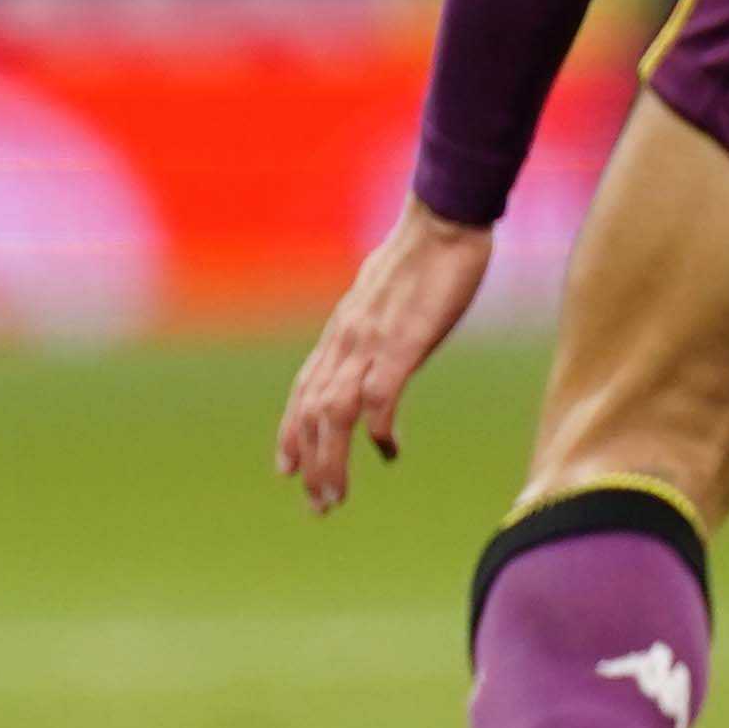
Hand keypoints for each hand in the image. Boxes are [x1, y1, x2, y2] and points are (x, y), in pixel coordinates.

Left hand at [276, 202, 494, 516]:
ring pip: (335, 413)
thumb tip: (383, 345)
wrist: (443, 221)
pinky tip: (388, 452)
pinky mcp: (402, 343)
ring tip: (335, 496)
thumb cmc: (424, 258)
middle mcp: (346, 341)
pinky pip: (378, 395)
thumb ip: (377, 328)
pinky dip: (377, 429)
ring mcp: (371, 343)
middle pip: (313, 412)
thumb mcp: (387, 300)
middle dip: (310, 462)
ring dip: (330, 459)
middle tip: (317, 505)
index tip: (285, 469)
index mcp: (343, 332)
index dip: (291, 431)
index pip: (304, 390)